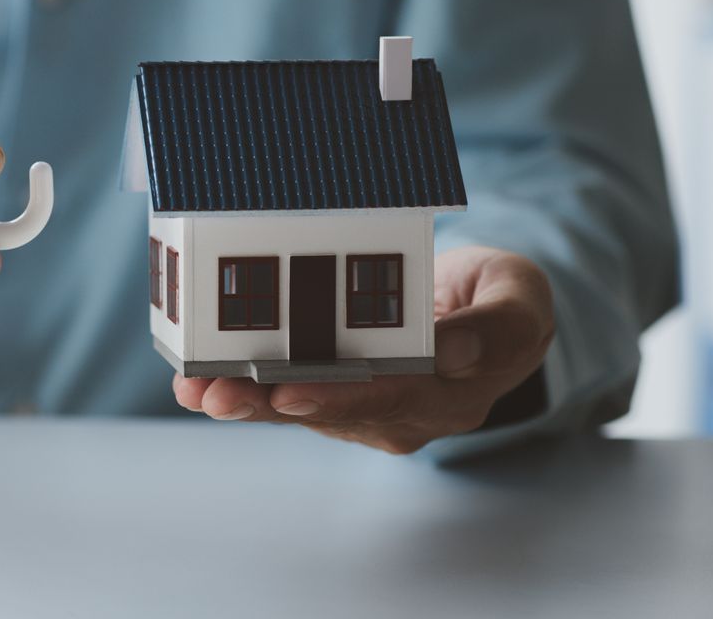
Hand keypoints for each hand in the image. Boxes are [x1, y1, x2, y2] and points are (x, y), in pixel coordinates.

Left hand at [173, 246, 555, 453]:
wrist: (489, 312)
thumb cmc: (502, 300)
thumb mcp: (519, 301)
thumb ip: (496, 328)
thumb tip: (452, 352)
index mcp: (450, 394)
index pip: (390, 397)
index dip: (338, 395)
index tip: (291, 390)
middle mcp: (401, 411)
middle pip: (328, 409)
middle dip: (267, 403)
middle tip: (216, 394)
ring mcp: (365, 405)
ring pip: (298, 406)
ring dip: (242, 399)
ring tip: (193, 388)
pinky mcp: (335, 389)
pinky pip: (285, 391)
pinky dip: (241, 384)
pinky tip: (196, 379)